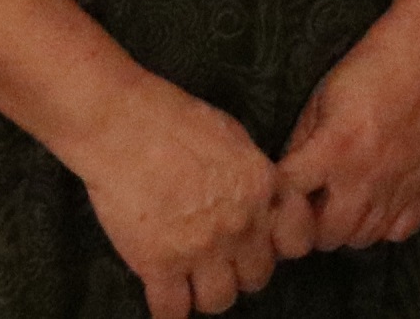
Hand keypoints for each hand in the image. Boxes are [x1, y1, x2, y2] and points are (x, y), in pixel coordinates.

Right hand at [60, 70, 287, 318]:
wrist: (122, 125)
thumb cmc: (174, 119)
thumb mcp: (233, 138)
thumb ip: (251, 176)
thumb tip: (257, 201)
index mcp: (262, 187)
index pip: (297, 239)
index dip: (279, 245)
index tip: (262, 242)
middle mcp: (240, 223)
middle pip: (258, 276)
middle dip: (241, 270)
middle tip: (221, 259)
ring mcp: (201, 248)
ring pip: (221, 300)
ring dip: (208, 292)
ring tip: (193, 278)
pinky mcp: (158, 264)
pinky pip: (172, 311)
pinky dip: (168, 309)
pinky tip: (163, 293)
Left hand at [277, 2, 419, 252]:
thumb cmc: (372, 67)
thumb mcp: (322, 95)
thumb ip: (301, 140)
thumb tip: (286, 177)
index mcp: (335, 149)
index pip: (288, 195)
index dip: (276, 194)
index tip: (279, 186)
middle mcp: (366, 178)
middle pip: (324, 235)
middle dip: (310, 221)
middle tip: (311, 199)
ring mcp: (399, 188)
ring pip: (360, 239)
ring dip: (345, 225)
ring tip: (343, 200)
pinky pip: (398, 232)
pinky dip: (384, 225)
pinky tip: (377, 201)